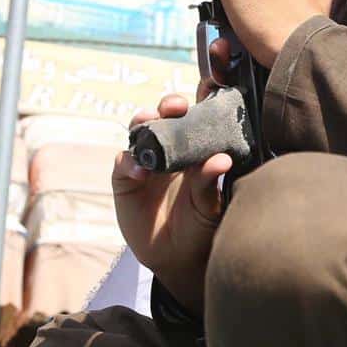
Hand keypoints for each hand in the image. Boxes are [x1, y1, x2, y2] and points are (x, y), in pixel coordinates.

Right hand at [111, 93, 230, 314]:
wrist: (177, 260)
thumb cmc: (201, 228)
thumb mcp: (210, 208)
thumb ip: (210, 184)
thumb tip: (222, 160)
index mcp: (198, 148)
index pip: (198, 116)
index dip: (200, 98)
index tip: (208, 87)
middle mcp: (172, 148)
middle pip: (166, 116)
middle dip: (169, 105)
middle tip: (176, 106)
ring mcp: (147, 160)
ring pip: (141, 129)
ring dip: (145, 122)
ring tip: (151, 123)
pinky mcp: (126, 178)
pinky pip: (124, 162)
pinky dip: (130, 163)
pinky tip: (140, 172)